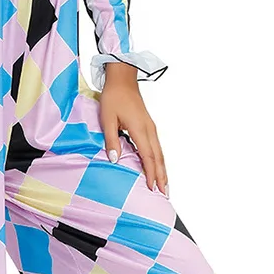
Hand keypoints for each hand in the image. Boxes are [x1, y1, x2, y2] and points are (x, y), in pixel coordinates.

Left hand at [99, 62, 167, 193]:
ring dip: (163, 169)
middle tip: (165, 193)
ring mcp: (151, 128)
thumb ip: (111, 140)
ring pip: (160, 152)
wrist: (122, 79)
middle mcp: (149, 130)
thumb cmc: (114, 97)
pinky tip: (158, 166)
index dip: (151, 173)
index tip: (153, 188)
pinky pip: (157, 147)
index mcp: (140, 129)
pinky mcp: (149, 126)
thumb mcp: (107, 119)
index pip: (148, 156)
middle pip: (159, 157)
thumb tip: (114, 159)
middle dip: (162, 176)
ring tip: (166, 184)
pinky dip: (159, 160)